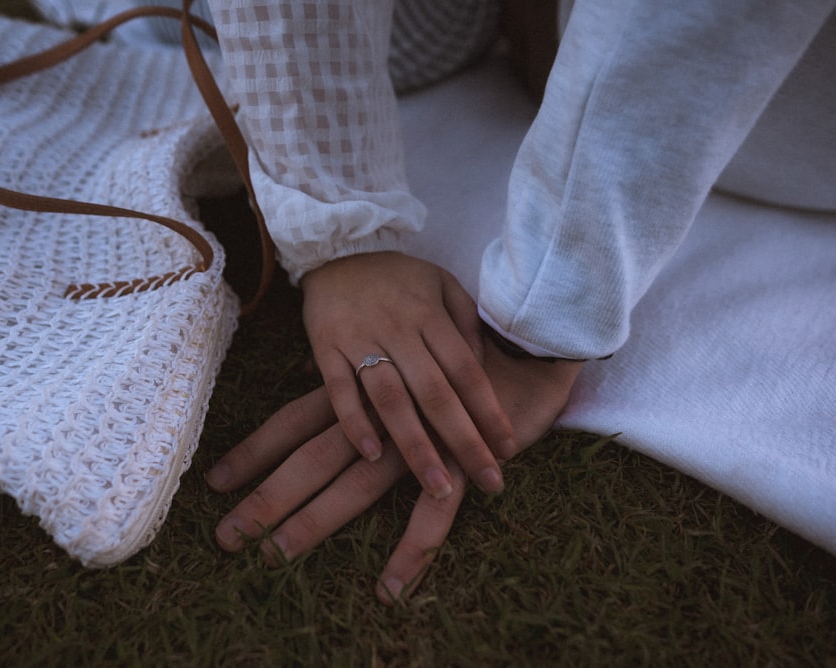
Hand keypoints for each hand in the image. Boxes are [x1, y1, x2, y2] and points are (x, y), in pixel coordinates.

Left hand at [206, 338, 582, 603]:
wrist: (525, 345)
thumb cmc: (454, 350)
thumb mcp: (399, 352)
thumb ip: (359, 371)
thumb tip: (315, 378)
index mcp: (359, 389)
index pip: (292, 423)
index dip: (254, 452)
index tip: (214, 483)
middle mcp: (377, 416)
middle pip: (309, 459)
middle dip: (266, 497)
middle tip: (226, 536)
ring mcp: (414, 441)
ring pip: (355, 487)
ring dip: (315, 522)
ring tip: (276, 557)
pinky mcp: (456, 463)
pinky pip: (432, 515)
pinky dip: (411, 551)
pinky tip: (388, 588)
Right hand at [299, 251, 513, 497]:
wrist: (336, 246)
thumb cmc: (397, 275)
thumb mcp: (442, 283)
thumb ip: (466, 322)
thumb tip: (483, 366)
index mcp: (431, 316)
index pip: (467, 371)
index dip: (489, 411)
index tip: (509, 448)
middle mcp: (398, 330)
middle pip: (436, 393)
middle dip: (464, 441)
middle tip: (488, 482)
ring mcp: (360, 340)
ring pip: (391, 399)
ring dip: (415, 445)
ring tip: (438, 486)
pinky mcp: (326, 348)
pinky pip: (340, 391)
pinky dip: (355, 424)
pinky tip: (373, 456)